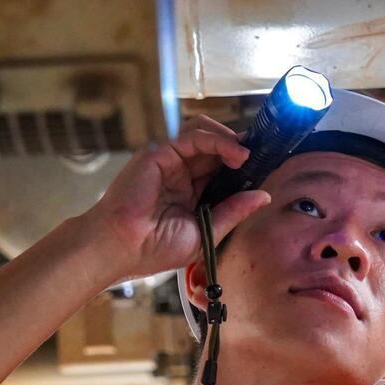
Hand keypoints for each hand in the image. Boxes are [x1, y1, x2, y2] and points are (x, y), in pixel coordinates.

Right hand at [78, 116, 275, 282]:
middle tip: (259, 157)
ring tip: (245, 155)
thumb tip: (263, 197)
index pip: (219, 168)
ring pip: (204, 134)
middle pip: (214, 147)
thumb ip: (232, 211)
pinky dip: (216, 139)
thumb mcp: (204, 233)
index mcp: (189, 193)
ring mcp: (168, 161)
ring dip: (229, 140)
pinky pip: (192, 136)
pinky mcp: (158, 152)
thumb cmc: (153, 249)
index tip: (263, 166)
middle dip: (238, 149)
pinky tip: (234, 153)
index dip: (240, 164)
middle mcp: (179, 174)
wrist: (120, 248)